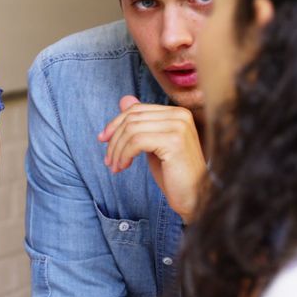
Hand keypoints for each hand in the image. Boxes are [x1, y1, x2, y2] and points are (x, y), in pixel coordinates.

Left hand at [99, 96, 206, 221]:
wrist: (194, 197)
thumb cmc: (173, 173)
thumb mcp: (152, 144)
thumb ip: (141, 123)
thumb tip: (123, 99)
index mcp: (177, 113)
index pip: (137, 109)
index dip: (115, 123)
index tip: (103, 139)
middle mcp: (180, 115)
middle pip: (132, 118)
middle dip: (114, 139)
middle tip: (108, 159)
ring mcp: (179, 127)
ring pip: (132, 130)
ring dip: (117, 150)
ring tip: (115, 166)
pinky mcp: (174, 142)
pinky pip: (137, 142)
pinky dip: (124, 155)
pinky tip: (123, 167)